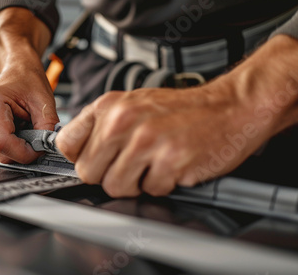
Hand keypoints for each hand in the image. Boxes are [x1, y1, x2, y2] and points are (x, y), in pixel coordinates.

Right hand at [0, 7, 57, 163]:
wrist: (17, 72)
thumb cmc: (27, 81)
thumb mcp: (44, 101)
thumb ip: (47, 127)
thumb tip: (46, 148)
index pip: (2, 142)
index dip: (23, 152)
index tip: (39, 148)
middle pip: (0, 152)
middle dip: (22, 149)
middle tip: (34, 131)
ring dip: (16, 146)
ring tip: (22, 125)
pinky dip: (10, 144)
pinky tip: (15, 128)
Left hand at [56, 82, 269, 196]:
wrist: (230, 106)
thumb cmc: (182, 110)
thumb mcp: (133, 105)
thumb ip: (103, 126)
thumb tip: (77, 153)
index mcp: (109, 106)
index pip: (67, 143)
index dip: (81, 157)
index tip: (95, 159)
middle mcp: (123, 120)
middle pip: (88, 172)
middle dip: (109, 175)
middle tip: (132, 164)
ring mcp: (146, 140)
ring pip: (115, 187)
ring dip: (136, 183)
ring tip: (154, 164)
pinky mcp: (170, 160)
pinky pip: (150, 191)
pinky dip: (163, 184)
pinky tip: (174, 165)